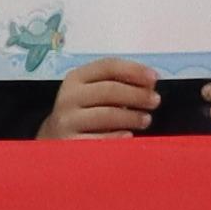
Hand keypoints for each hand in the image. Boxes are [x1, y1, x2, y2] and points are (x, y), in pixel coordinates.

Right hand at [41, 58, 163, 140]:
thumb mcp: (94, 92)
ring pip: (107, 114)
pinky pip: (100, 139)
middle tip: (155, 100)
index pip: (108, 66)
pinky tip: (128, 135)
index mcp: (76, 78)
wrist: (55, 138)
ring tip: (146, 120)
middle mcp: (69, 97)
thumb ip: (118, 84)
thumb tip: (150, 83)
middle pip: (109, 90)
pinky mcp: (70, 143)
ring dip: (132, 116)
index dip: (134, 70)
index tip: (154, 78)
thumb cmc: (84, 112)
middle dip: (137, 94)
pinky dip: (118, 137)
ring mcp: (67, 121)